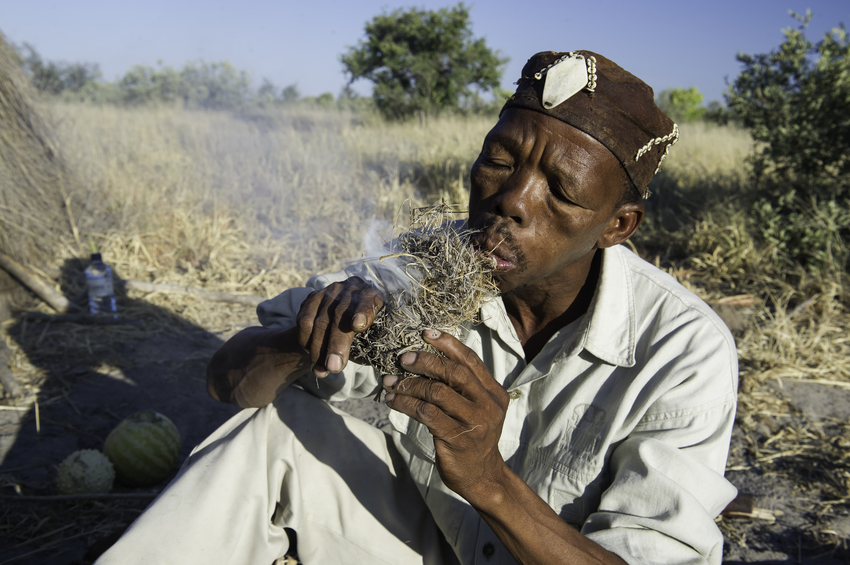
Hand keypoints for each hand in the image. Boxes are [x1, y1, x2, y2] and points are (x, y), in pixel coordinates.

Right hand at [296, 276, 383, 376]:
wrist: (342, 318)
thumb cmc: (362, 331)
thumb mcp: (371, 334)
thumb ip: (365, 344)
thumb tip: (346, 364)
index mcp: (371, 294)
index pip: (368, 301)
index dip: (363, 312)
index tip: (358, 326)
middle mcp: (350, 289)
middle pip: (340, 315)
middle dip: (336, 344)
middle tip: (334, 367)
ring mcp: (330, 292)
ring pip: (320, 320)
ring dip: (318, 349)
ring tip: (322, 369)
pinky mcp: (313, 297)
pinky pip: (305, 321)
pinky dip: (306, 341)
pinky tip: (311, 357)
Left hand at [383, 329, 510, 499]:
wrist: (481, 476)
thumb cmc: (472, 436)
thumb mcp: (477, 408)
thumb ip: (463, 386)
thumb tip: (427, 358)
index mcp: (494, 393)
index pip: (471, 360)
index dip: (448, 344)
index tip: (426, 333)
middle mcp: (488, 405)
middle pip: (454, 373)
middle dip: (426, 362)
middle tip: (403, 359)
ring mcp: (473, 423)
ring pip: (436, 393)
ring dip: (409, 384)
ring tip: (390, 381)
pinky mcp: (456, 439)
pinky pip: (426, 414)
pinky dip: (406, 404)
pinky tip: (393, 400)